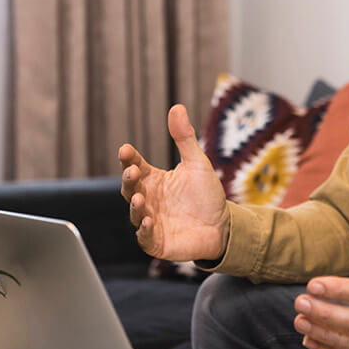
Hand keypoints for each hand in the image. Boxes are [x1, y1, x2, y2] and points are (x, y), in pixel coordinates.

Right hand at [118, 104, 229, 261]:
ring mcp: (150, 221)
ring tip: (139, 197)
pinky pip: (144, 237)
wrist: (223, 226)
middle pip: (129, 187)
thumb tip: (177, 107)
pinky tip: (147, 221)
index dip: (128, 158)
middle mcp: (148, 199)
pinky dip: (144, 230)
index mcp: (154, 180)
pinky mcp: (157, 242)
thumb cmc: (207, 195)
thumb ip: (185, 138)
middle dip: (128, 179)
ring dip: (134, 205)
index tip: (126, 149)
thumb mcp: (197, 163)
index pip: (135, 166)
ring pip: (134, 212)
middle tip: (132, 170)